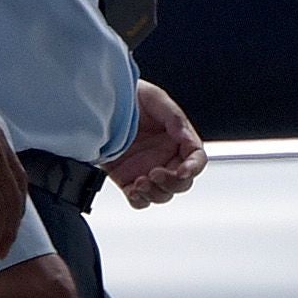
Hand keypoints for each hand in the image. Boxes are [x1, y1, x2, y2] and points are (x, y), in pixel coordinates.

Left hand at [107, 81, 207, 207]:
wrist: (100, 103)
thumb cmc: (130, 97)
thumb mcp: (155, 99)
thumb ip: (174, 118)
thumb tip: (184, 136)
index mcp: (179, 139)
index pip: (196, 159)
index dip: (193, 168)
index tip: (182, 171)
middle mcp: (166, 157)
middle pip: (181, 183)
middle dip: (171, 183)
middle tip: (155, 174)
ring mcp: (147, 170)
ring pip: (162, 194)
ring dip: (154, 193)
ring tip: (140, 181)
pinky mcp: (128, 179)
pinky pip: (139, 200)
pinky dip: (139, 200)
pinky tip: (133, 189)